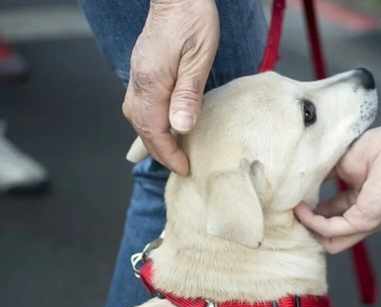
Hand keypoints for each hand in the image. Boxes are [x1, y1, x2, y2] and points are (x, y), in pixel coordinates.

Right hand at [122, 0, 219, 174]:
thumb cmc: (193, 20)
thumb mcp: (199, 57)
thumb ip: (189, 94)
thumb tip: (181, 128)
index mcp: (152, 82)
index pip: (155, 130)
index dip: (169, 153)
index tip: (184, 168)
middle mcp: (139, 82)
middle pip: (142, 127)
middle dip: (159, 151)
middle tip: (179, 166)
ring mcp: (138, 75)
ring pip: (137, 117)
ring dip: (153, 138)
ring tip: (172, 152)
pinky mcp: (143, 70)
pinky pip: (140, 105)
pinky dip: (150, 122)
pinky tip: (164, 125)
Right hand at [294, 86, 380, 252]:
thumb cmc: (379, 149)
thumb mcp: (340, 164)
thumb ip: (321, 178)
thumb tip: (297, 184)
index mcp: (356, 202)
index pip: (327, 217)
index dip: (307, 214)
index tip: (288, 205)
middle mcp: (360, 216)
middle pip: (327, 236)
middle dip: (305, 228)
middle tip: (286, 215)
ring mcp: (364, 222)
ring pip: (329, 241)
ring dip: (307, 228)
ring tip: (290, 212)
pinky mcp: (365, 221)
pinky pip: (331, 229)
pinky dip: (313, 221)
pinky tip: (301, 208)